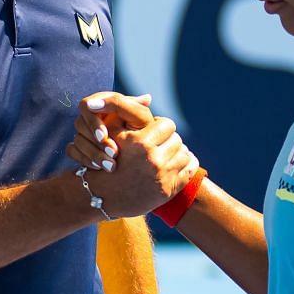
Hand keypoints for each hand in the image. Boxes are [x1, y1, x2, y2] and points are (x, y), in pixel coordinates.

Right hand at [65, 91, 153, 171]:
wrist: (145, 154)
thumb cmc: (145, 130)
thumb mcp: (138, 116)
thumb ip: (122, 104)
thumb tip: (97, 102)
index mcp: (104, 102)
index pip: (86, 106)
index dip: (93, 121)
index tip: (103, 136)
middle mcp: (92, 115)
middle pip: (79, 123)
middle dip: (95, 140)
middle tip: (112, 153)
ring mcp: (85, 131)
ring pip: (76, 139)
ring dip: (93, 153)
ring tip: (111, 165)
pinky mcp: (80, 146)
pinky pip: (72, 151)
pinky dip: (85, 160)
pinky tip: (100, 168)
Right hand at [82, 109, 197, 217]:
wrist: (103, 195)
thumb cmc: (108, 159)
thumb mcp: (111, 132)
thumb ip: (126, 111)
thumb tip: (148, 97)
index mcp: (140, 143)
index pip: (167, 124)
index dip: (160, 127)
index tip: (153, 133)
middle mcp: (152, 160)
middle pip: (177, 139)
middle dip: (168, 141)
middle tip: (159, 145)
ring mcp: (162, 177)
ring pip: (185, 153)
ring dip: (176, 153)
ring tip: (164, 155)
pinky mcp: (169, 190)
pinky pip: (190, 168)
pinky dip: (186, 164)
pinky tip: (174, 165)